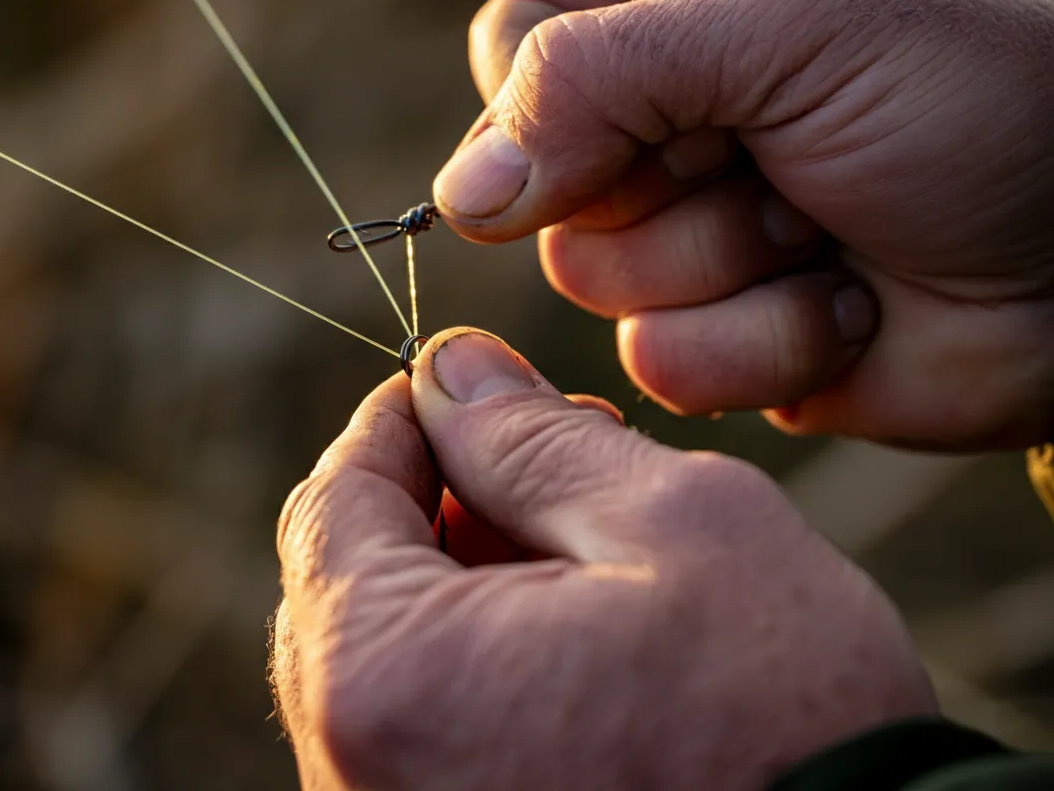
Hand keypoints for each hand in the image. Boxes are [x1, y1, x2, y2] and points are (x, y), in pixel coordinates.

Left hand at [272, 329, 935, 789]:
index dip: (403, 420)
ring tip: (592, 542)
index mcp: (383, 672)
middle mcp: (352, 765)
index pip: (336, 497)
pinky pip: (425, 723)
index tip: (470, 384)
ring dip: (470, 572)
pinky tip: (577, 630)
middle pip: (351, 577)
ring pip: (391, 650)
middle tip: (564, 454)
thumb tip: (451, 368)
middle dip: (448, 493)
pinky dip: (482, 655)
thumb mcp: (676, 528)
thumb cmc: (784, 720)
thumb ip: (535, 439)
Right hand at [433, 0, 1053, 448]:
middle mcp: (666, 115)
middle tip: (783, 164)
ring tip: (830, 231)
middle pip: (542, 183)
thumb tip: (456, 198)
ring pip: (599, 285)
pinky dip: (768, 345)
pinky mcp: (723, 335)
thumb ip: (593, 80)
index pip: (513, 44)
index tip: (621, 118)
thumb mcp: (780, 26)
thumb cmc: (968, 100)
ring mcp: (689, 232)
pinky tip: (850, 306)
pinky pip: (664, 368)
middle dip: (671, 189)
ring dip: (730, 268)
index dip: (538, 100)